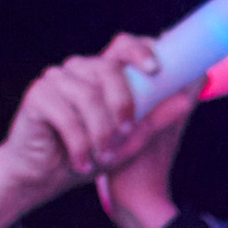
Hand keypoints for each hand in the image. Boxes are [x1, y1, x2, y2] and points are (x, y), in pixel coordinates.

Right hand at [0, 36, 196, 227]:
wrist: (46, 179)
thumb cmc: (89, 156)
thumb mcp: (131, 142)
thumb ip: (157, 119)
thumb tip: (189, 96)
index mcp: (103, 74)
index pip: (123, 48)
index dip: (140, 51)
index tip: (155, 70)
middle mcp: (79, 70)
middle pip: (107, 68)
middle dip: (122, 105)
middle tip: (125, 136)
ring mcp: (56, 79)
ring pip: (88, 95)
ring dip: (99, 132)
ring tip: (101, 158)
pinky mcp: (38, 96)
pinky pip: (65, 114)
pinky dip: (78, 143)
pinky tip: (81, 163)